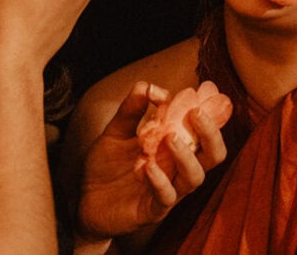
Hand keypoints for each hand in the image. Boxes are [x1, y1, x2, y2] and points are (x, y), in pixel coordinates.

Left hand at [76, 81, 227, 239]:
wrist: (84, 202)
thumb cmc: (106, 168)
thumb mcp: (116, 132)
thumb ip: (131, 110)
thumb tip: (147, 86)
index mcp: (174, 150)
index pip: (203, 133)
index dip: (209, 114)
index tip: (200, 92)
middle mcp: (177, 170)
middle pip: (212, 156)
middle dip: (210, 134)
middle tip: (196, 113)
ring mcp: (168, 192)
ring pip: (194, 177)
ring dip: (186, 156)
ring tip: (170, 137)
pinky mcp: (152, 211)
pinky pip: (166, 198)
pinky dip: (161, 181)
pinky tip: (149, 166)